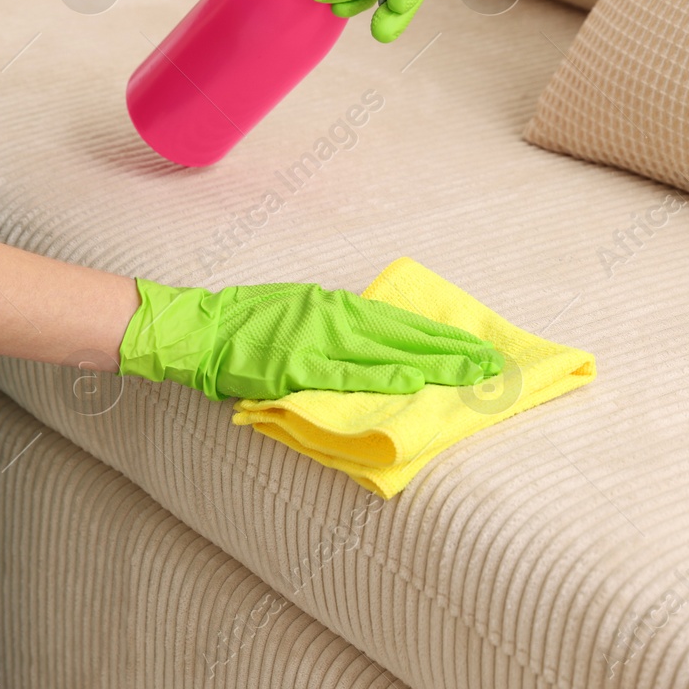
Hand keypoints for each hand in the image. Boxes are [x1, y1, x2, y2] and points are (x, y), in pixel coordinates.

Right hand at [118, 279, 504, 400]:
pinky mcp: (297, 363)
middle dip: (450, 350)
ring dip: (431, 363)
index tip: (474, 347)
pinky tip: (413, 382)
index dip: (439, 336)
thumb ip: (334, 329)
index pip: (399, 322)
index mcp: (334, 306)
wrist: (197, 329)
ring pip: (386, 351)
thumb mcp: (297, 313)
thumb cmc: (244, 325)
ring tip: (470, 374)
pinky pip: (347, 373)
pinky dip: (382, 376)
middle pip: (404, 334)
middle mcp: (333, 316)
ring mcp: (316, 339)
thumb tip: (372, 345)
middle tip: (491, 364)